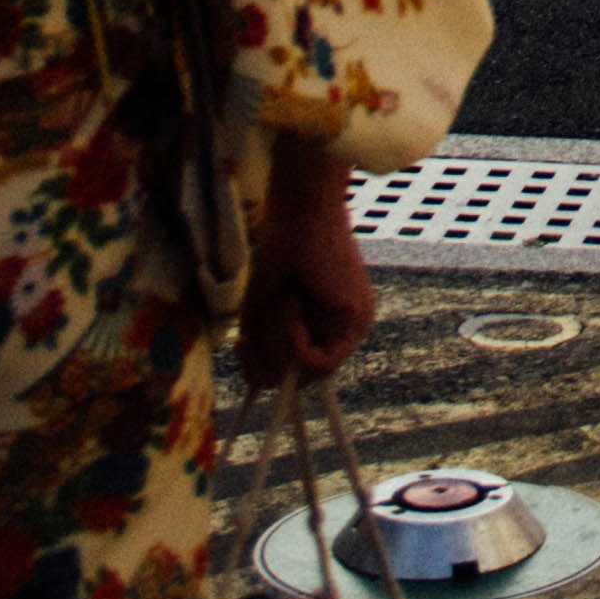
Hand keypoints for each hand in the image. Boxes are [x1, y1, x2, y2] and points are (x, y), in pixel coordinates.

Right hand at [238, 138, 373, 390]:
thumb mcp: (262, 314)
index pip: (294, 372)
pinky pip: (321, 360)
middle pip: (300, 379)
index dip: (265, 372)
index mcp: (318, 326)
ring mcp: (351, 326)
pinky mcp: (357, 319)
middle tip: (249, 336)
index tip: (242, 347)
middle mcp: (338, 329)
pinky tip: (290, 304)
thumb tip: (266, 385)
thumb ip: (266, 351)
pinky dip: (294, 339)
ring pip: (309, 374)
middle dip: (268, 360)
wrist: (300, 213)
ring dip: (279, 344)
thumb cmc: (277, 254)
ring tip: (278, 302)